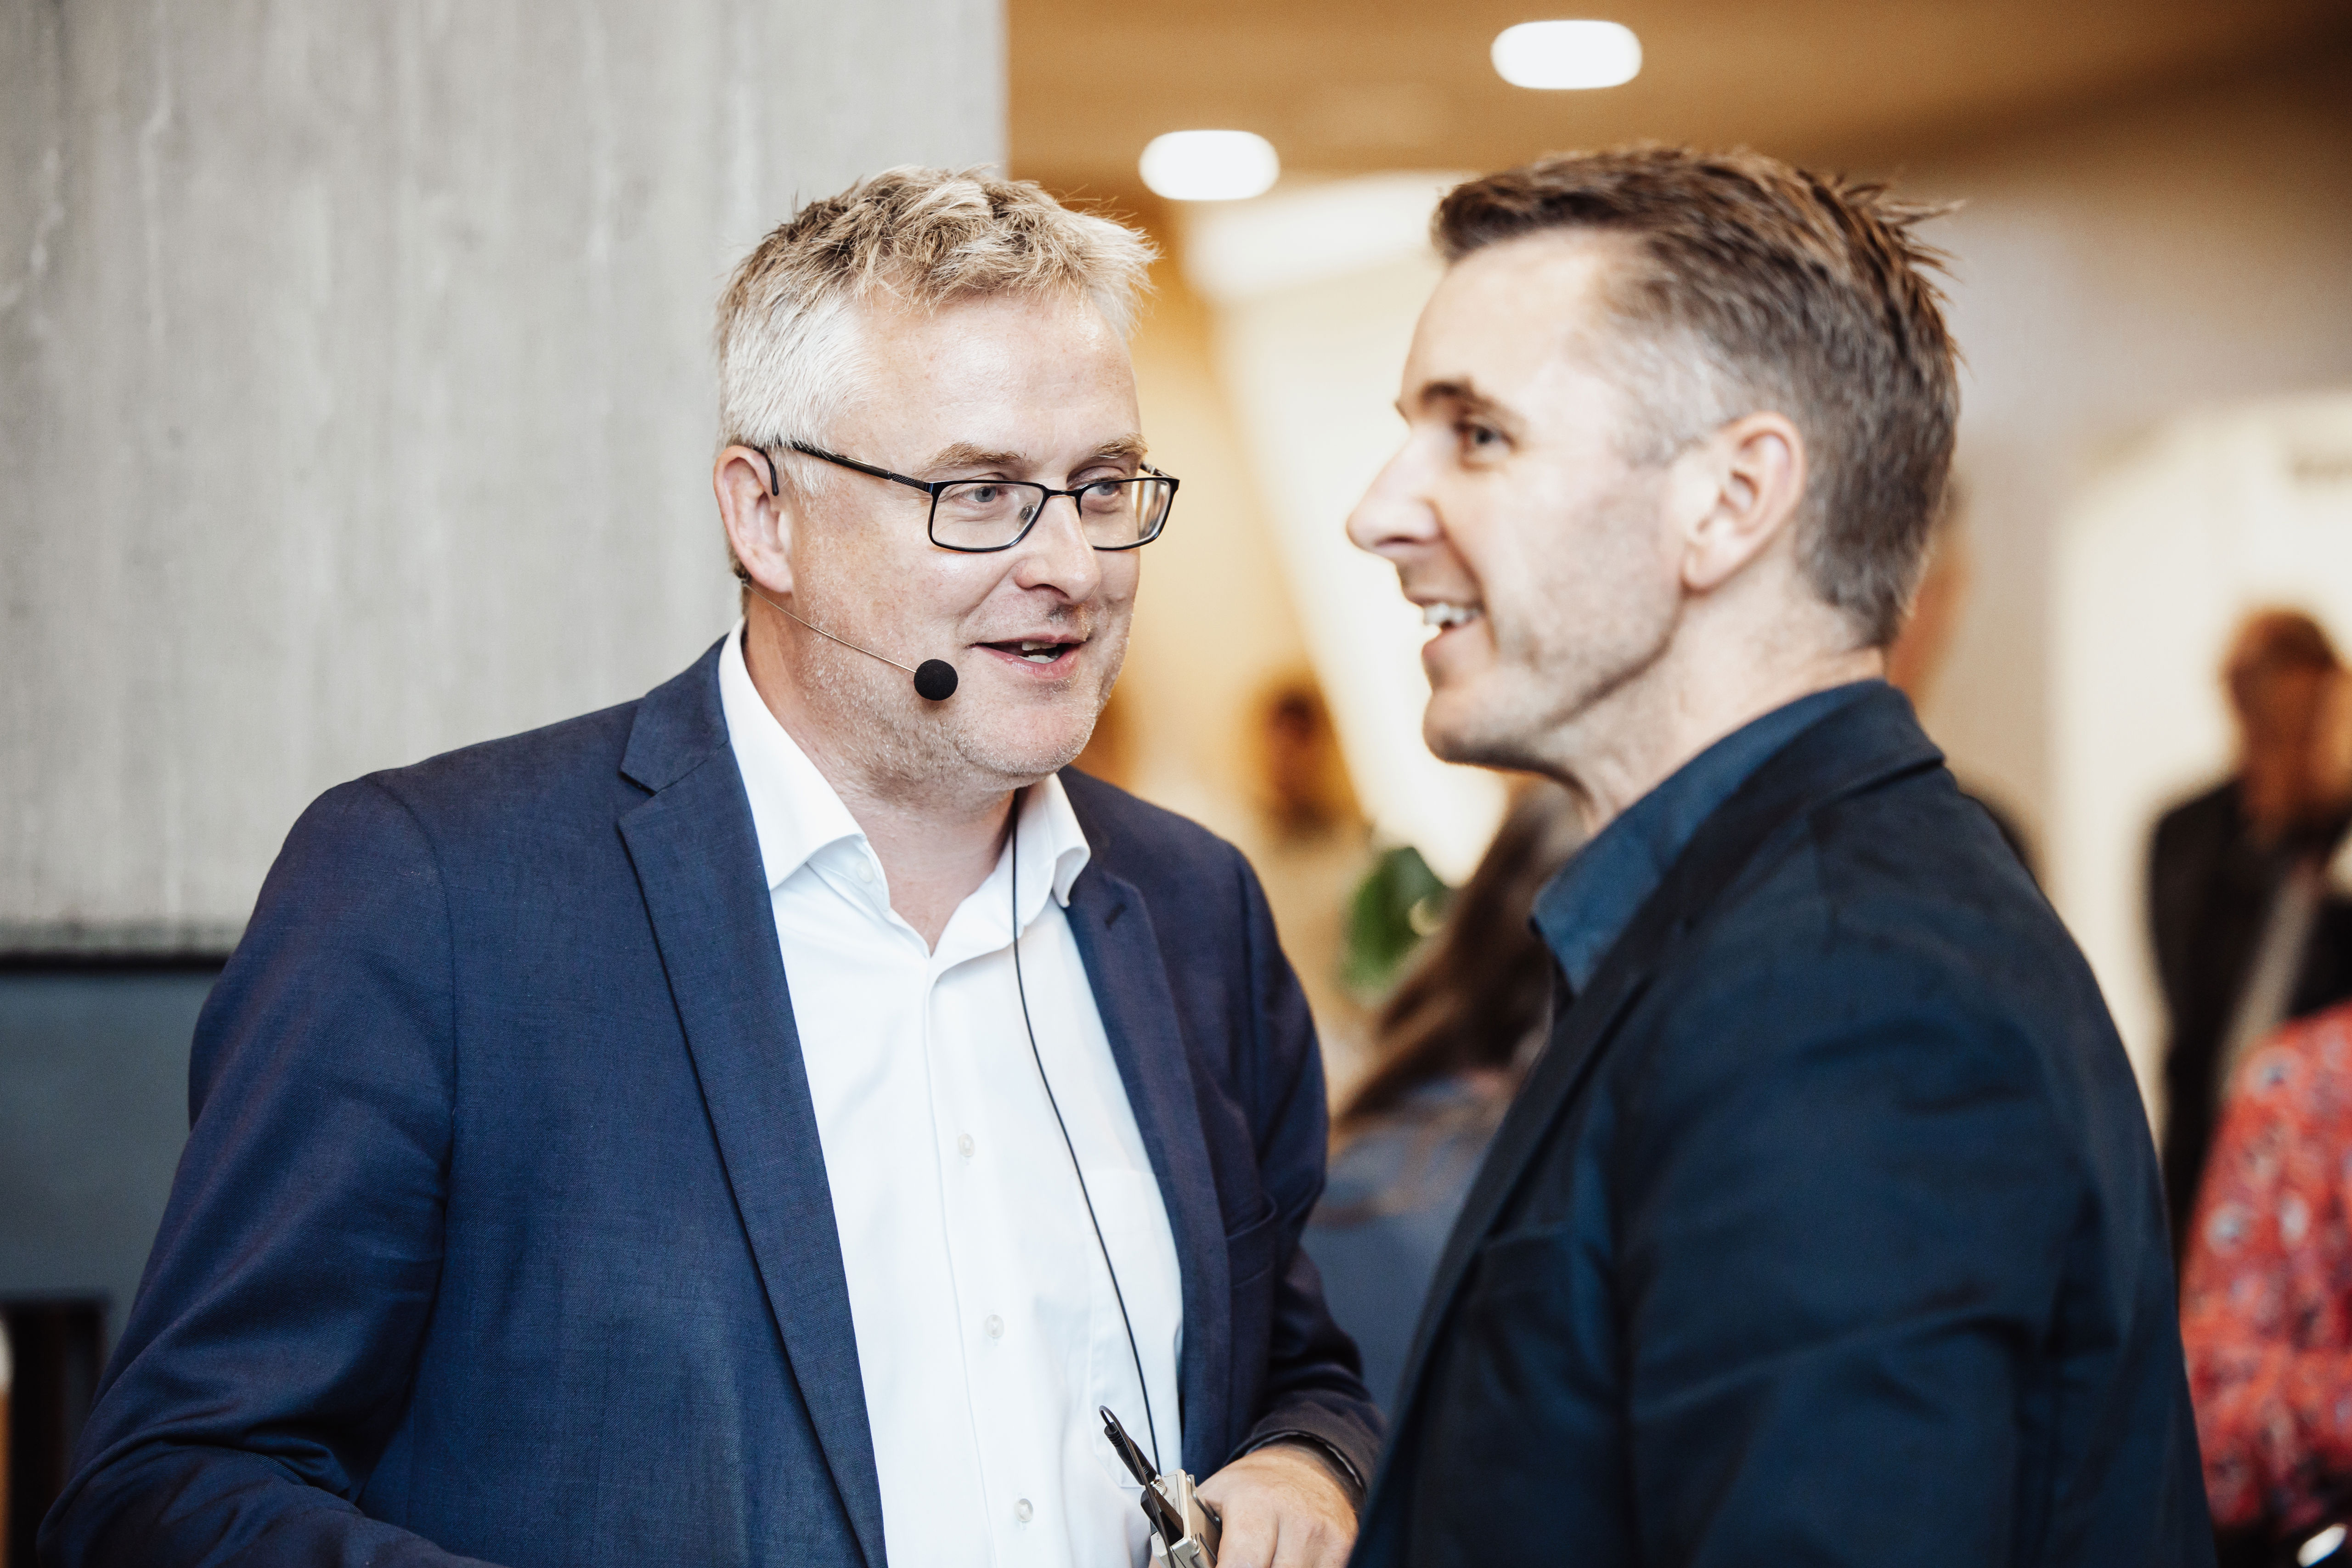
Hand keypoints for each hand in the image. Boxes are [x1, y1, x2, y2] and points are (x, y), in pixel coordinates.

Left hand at [1196, 1442, 1357, 1567]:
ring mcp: (1325, 1535)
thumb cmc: (1250, 1488)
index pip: (1242, 1565)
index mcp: (1255, 1504)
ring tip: (1263, 1559)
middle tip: (1237, 1565)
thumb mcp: (1207, 1501)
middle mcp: (1296, 1518)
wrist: (1302, 1465)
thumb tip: (1171, 1567)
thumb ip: (1185, 1539)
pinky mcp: (1345, 1547)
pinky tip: (1283, 1561)